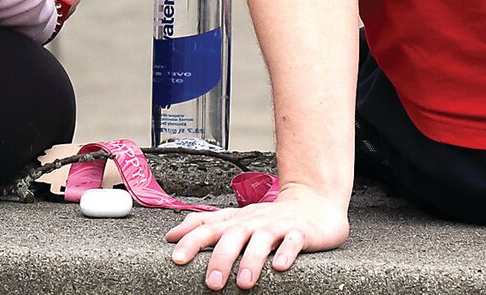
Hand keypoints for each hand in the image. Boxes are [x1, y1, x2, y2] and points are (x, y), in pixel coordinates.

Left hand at [167, 183, 349, 290]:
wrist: (313, 202)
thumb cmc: (270, 217)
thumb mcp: (235, 219)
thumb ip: (204, 225)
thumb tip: (172, 235)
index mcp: (235, 221)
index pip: (208, 227)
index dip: (191, 241)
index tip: (177, 258)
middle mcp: (253, 222)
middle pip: (233, 236)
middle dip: (220, 258)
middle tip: (212, 283)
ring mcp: (277, 226)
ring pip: (261, 240)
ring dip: (251, 260)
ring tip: (244, 283)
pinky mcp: (300, 232)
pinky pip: (293, 241)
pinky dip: (286, 252)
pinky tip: (280, 266)